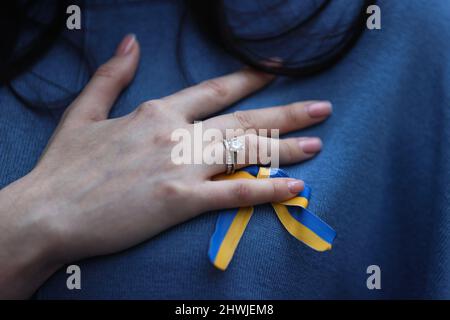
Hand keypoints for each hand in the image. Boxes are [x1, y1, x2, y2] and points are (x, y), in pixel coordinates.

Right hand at [0, 34, 331, 297]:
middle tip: (321, 108)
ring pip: (245, 151)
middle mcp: (176, 134)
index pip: (214, 90)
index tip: (274, 74)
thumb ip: (112, 76)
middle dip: (286, 113)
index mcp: (157, 113)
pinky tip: (293, 187)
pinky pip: (234, 193)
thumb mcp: (84, 113)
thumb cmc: (65, 167)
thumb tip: (130, 43)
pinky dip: (266, 190)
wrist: (48, 211)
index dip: (248, 80)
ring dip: (286, 148)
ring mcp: (180, 166)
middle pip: (243, 119)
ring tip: (317, 144)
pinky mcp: (180, 200)